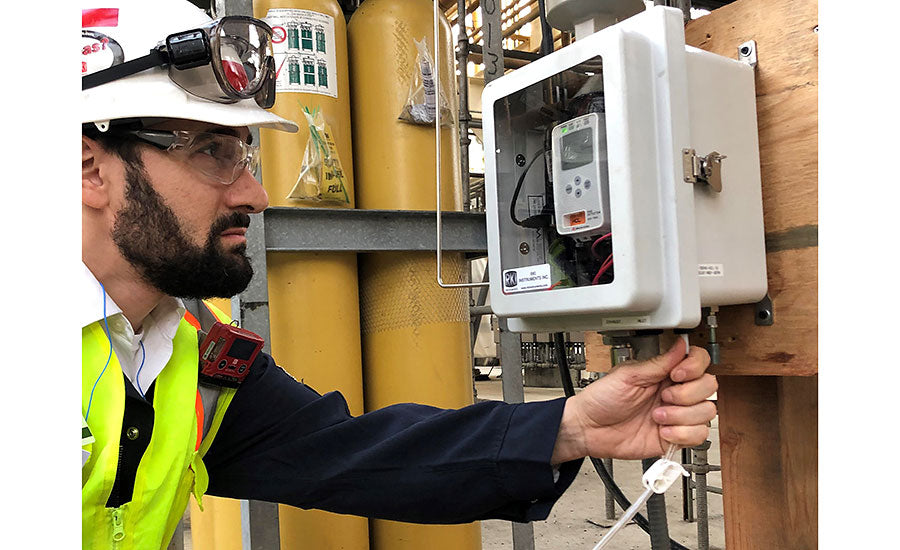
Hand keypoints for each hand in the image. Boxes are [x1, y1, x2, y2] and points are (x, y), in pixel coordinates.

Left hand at [551, 339, 716, 462]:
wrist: (590, 429)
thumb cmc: (601, 399)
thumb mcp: (627, 376)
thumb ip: (658, 363)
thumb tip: (680, 345)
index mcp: (665, 373)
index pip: (699, 361)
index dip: (694, 367)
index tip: (676, 375)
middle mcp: (675, 392)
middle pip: (709, 386)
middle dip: (687, 394)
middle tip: (663, 397)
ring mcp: (677, 415)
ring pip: (706, 412)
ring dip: (681, 416)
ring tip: (657, 416)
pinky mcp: (676, 437)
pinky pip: (698, 436)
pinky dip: (681, 434)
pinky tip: (662, 431)